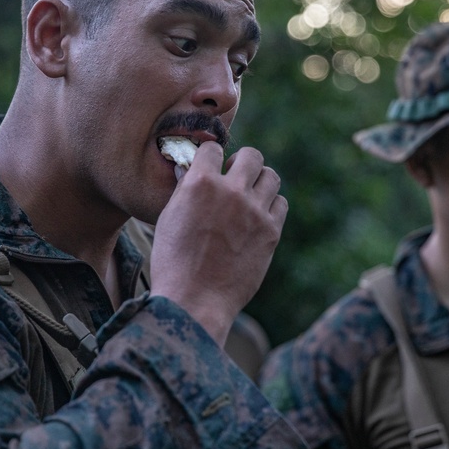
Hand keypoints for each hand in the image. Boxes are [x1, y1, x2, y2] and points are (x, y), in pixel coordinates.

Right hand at [149, 142, 286, 345]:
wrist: (195, 300)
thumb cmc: (174, 262)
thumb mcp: (168, 218)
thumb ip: (184, 190)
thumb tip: (190, 170)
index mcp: (200, 183)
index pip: (213, 148)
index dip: (211, 157)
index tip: (211, 166)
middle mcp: (231, 191)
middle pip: (251, 155)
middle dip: (242, 162)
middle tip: (234, 177)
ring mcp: (254, 211)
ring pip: (271, 176)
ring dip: (260, 181)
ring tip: (249, 195)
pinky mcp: (271, 231)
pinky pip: (281, 203)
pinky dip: (271, 205)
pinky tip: (258, 216)